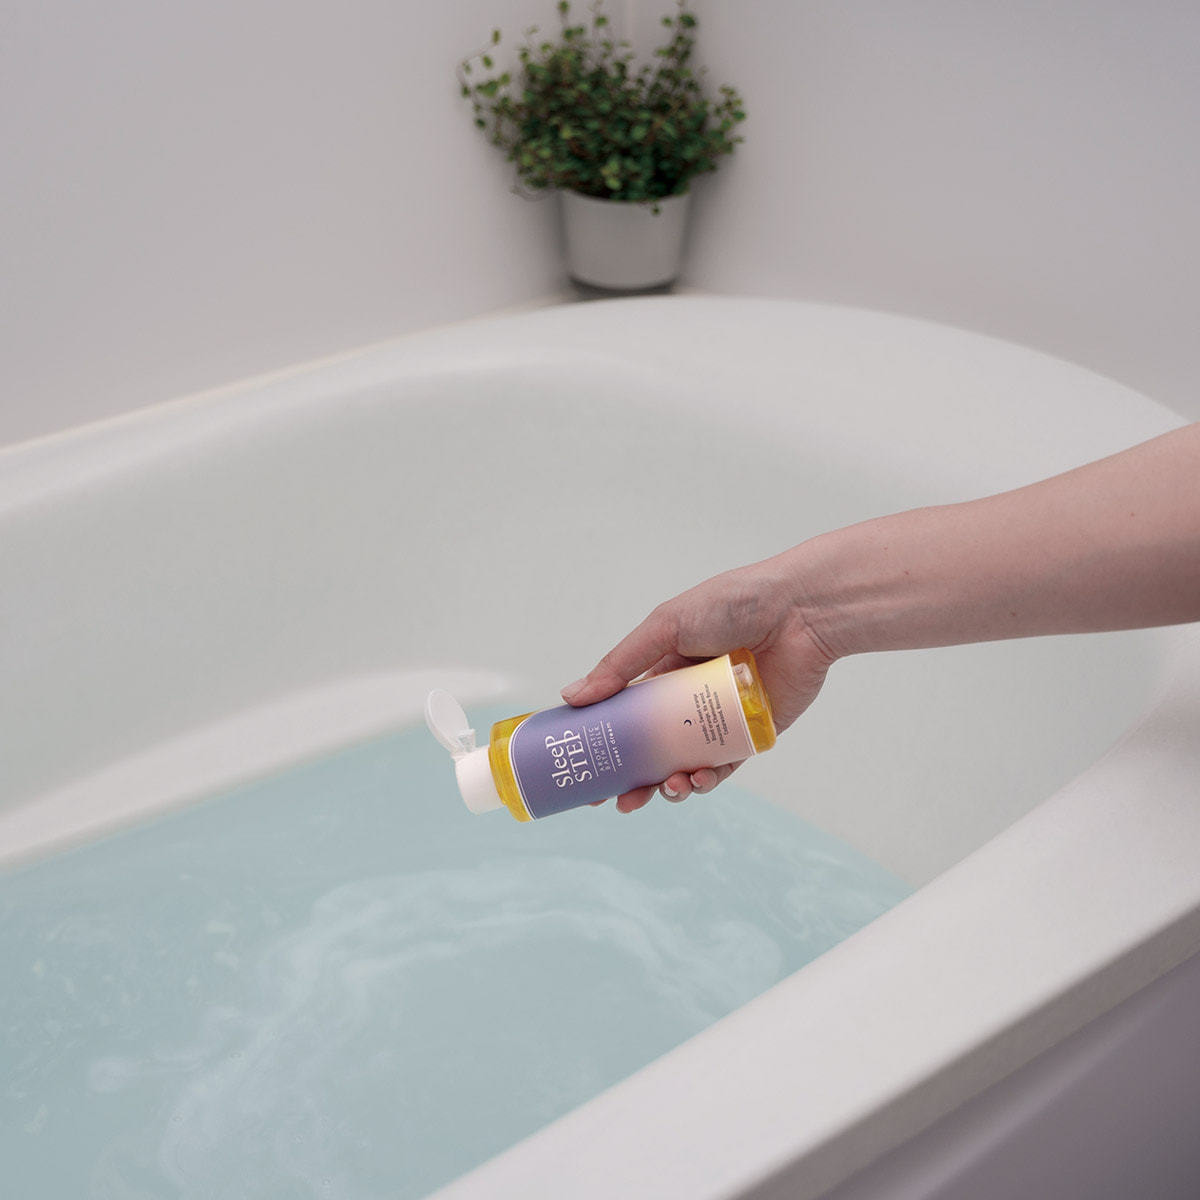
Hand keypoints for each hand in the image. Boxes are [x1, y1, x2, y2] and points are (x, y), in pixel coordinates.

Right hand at [559, 554, 835, 812]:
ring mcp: (721, 719)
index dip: (606, 743)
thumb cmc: (733, 604)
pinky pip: (726, 765)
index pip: (627, 715)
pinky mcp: (753, 733)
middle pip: (654, 749)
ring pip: (687, 764)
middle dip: (634, 779)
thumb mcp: (666, 626)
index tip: (585, 769)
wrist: (800, 610)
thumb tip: (572, 696)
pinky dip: (708, 779)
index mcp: (665, 672)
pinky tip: (696, 781)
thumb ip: (621, 663)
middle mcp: (690, 700)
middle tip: (617, 801)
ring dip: (671, 784)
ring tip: (666, 788)